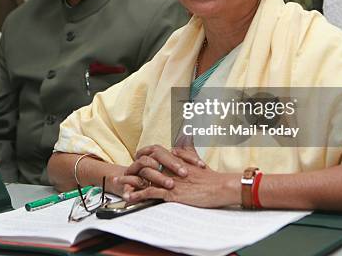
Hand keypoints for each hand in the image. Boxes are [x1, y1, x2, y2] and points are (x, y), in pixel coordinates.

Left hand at [124, 148, 239, 207]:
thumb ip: (187, 152)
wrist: (221, 187)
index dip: (143, 155)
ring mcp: (170, 180)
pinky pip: (150, 193)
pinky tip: (130, 198)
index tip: (135, 159)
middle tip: (121, 174)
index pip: (154, 152)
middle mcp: (170, 168)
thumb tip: (180, 143)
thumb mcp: (197, 161)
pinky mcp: (172, 193)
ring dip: (130, 182)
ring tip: (120, 185)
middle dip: (131, 169)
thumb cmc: (212, 178)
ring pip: (144, 178)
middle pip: (145, 164)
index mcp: (176, 159)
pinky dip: (138, 195)